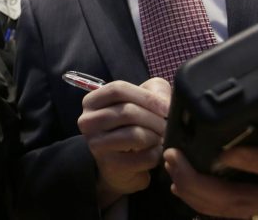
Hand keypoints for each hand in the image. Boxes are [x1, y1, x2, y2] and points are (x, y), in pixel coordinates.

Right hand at [77, 77, 170, 206]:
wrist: (121, 167)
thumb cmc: (131, 127)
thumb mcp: (141, 101)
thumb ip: (153, 91)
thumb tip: (167, 100)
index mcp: (92, 101)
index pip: (118, 89)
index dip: (147, 97)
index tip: (167, 107)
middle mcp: (88, 121)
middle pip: (127, 112)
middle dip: (155, 119)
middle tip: (170, 126)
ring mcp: (96, 144)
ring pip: (135, 134)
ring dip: (156, 136)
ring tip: (163, 138)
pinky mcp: (110, 165)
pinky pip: (143, 157)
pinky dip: (157, 154)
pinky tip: (158, 153)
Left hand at [164, 146, 257, 219]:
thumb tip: (223, 153)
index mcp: (252, 201)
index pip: (206, 190)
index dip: (185, 172)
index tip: (171, 153)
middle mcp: (245, 216)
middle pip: (203, 203)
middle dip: (182, 181)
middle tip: (168, 159)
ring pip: (210, 212)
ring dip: (189, 193)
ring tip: (175, 174)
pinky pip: (222, 214)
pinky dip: (204, 203)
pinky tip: (198, 196)